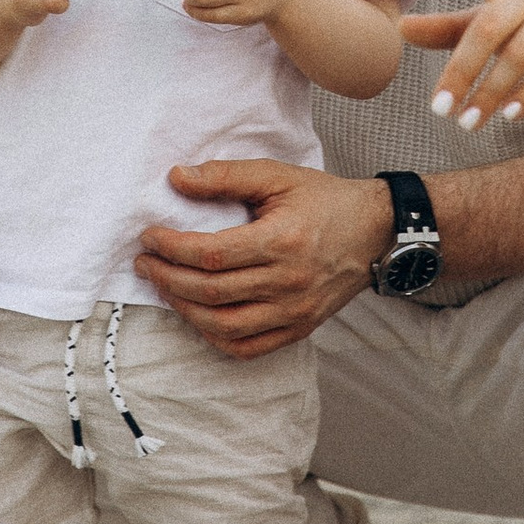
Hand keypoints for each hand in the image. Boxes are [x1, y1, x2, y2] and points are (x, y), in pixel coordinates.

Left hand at [136, 161, 392, 355]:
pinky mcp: (300, 329)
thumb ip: (226, 176)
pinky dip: (215, 336)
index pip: (210, 253)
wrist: (377, 232)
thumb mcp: (278, 176)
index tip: (149, 236)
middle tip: (145, 262)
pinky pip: (247, 347)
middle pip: (210, 292)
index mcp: (282, 241)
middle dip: (167, 277)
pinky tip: (197, 316)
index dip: (171, 248)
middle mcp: (289, 283)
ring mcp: (295, 312)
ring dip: (184, 309)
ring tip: (165, 286)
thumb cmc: (326, 200)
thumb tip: (176, 178)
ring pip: (224, 326)